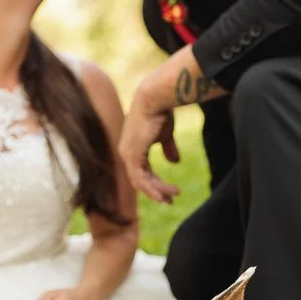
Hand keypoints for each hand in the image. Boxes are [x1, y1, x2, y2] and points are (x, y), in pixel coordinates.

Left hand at [118, 87, 179, 204]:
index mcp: (132, 147)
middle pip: (140, 179)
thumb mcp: (165, 135)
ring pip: (141, 182)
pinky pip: (141, 178)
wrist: (155, 98)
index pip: (142, 171)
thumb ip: (168, 148)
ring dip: (158, 191)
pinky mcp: (132, 155)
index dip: (156, 182)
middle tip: (170, 201)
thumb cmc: (161, 112)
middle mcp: (126, 152)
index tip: (169, 192)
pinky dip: (152, 188)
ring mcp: (127, 154)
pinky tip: (163, 194)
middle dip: (156, 191)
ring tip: (172, 197)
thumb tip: (175, 162)